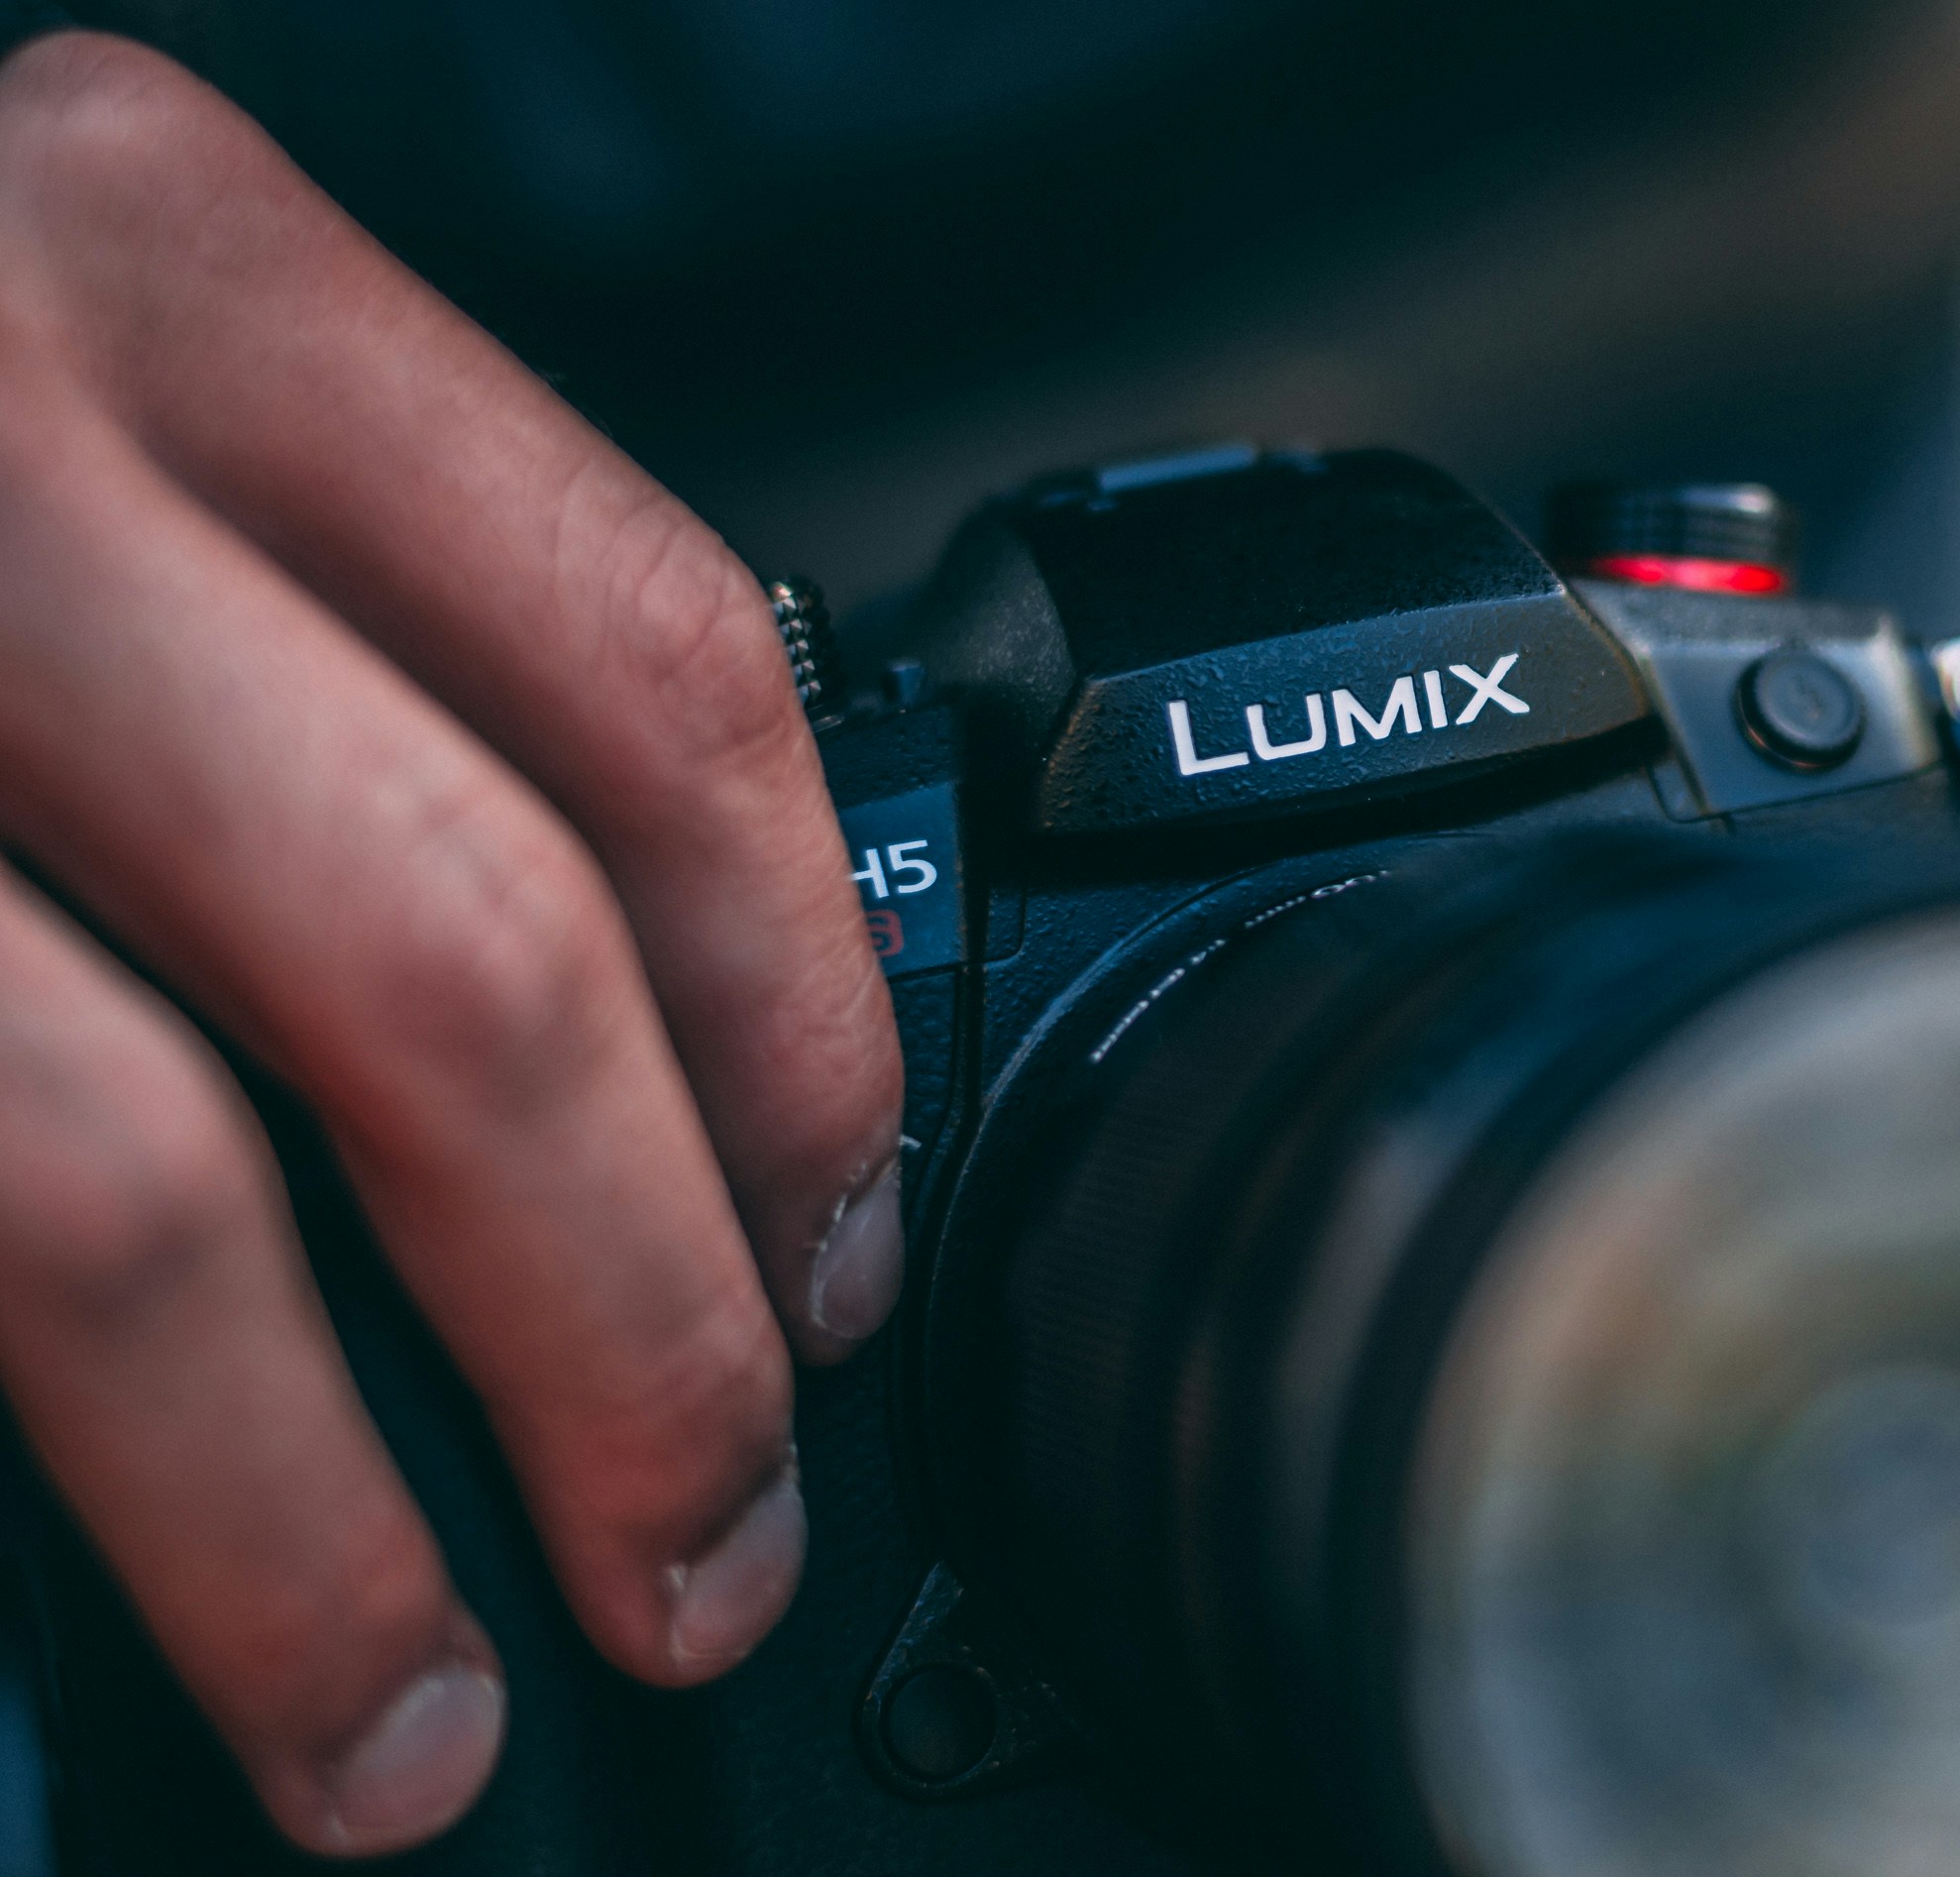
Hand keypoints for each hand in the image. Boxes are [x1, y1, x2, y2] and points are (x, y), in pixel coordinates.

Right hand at [0, 32, 903, 1855]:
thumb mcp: (83, 420)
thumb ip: (324, 656)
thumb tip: (642, 1096)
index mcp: (164, 264)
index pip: (661, 681)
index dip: (805, 1037)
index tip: (836, 1251)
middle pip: (465, 969)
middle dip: (639, 1342)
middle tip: (706, 1543)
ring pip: (130, 1195)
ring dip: (314, 1533)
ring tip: (420, 1719)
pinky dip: (82, 1482)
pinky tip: (149, 1605)